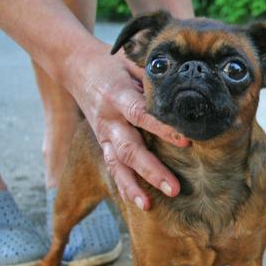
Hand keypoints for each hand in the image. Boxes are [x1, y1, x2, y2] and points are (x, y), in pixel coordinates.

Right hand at [63, 41, 188, 209]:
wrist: (77, 66)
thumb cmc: (115, 64)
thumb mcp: (134, 61)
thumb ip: (156, 76)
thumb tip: (188, 82)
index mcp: (118, 95)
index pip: (140, 114)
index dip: (162, 128)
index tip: (186, 140)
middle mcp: (109, 119)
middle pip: (129, 148)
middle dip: (152, 170)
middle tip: (174, 188)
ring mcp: (104, 134)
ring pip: (118, 164)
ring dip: (134, 186)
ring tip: (150, 204)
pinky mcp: (102, 144)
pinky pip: (112, 168)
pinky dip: (124, 187)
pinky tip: (140, 202)